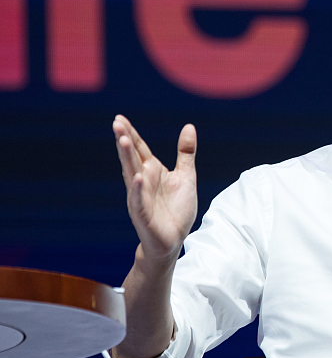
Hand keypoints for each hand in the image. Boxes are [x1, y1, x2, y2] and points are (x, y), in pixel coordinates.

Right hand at [113, 114, 197, 262]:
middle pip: (132, 157)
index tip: (119, 118)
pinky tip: (137, 177)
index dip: (131, 134)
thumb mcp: (186, 176)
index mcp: (152, 171)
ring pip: (131, 174)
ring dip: (126, 158)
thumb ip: (185, 153)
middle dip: (124, 140)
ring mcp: (140, 197)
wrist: (173, 239)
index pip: (139, 149)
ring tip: (121, 140)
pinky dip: (137, 189)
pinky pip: (139, 200)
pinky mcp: (143, 214)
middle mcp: (143, 181)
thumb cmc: (176, 209)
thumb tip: (189, 127)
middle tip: (116, 123)